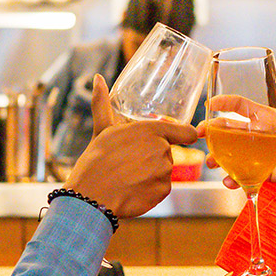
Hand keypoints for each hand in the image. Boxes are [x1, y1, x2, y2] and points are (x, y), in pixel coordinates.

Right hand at [66, 76, 198, 219]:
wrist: (91, 196)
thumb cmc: (95, 161)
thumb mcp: (101, 130)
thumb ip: (103, 104)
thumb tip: (97, 79)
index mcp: (151, 130)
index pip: (185, 132)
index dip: (184, 135)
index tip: (183, 138)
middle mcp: (162, 149)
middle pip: (167, 153)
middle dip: (152, 157)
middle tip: (129, 162)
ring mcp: (165, 172)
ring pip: (163, 172)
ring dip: (150, 175)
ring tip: (127, 177)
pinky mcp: (163, 191)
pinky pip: (160, 189)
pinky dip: (149, 191)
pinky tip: (131, 189)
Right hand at [202, 96, 275, 185]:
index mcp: (267, 120)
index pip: (242, 106)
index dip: (225, 103)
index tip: (210, 104)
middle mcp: (257, 135)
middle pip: (228, 129)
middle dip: (211, 131)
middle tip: (200, 134)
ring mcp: (255, 154)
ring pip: (230, 153)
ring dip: (217, 157)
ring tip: (211, 162)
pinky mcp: (259, 172)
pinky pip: (241, 175)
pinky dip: (233, 179)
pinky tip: (230, 182)